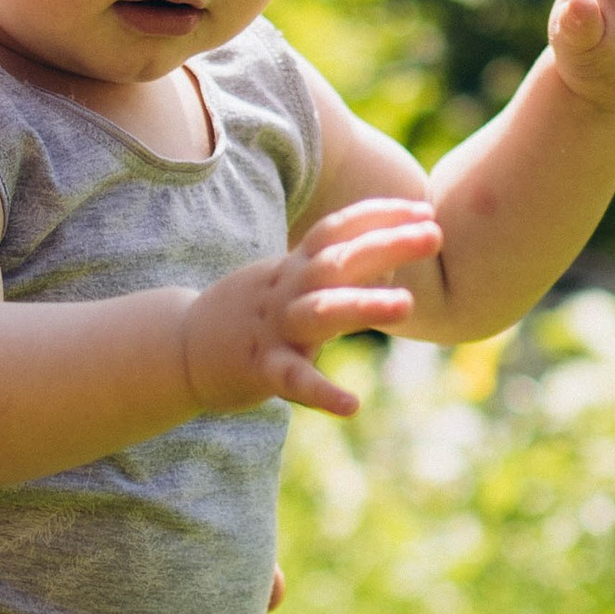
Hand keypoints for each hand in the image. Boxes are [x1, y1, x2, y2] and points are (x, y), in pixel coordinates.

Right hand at [181, 198, 442, 420]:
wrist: (180, 348)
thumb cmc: (252, 314)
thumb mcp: (291, 282)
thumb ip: (340, 270)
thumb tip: (394, 260)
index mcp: (293, 267)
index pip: (336, 231)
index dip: (378, 215)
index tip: (423, 207)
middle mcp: (285, 290)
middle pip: (337, 261)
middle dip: (385, 245)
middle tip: (435, 234)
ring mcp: (273, 328)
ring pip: (320, 312)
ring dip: (363, 304)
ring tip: (407, 305)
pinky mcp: (260, 369)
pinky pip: (293, 381)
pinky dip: (321, 393)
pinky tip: (352, 406)